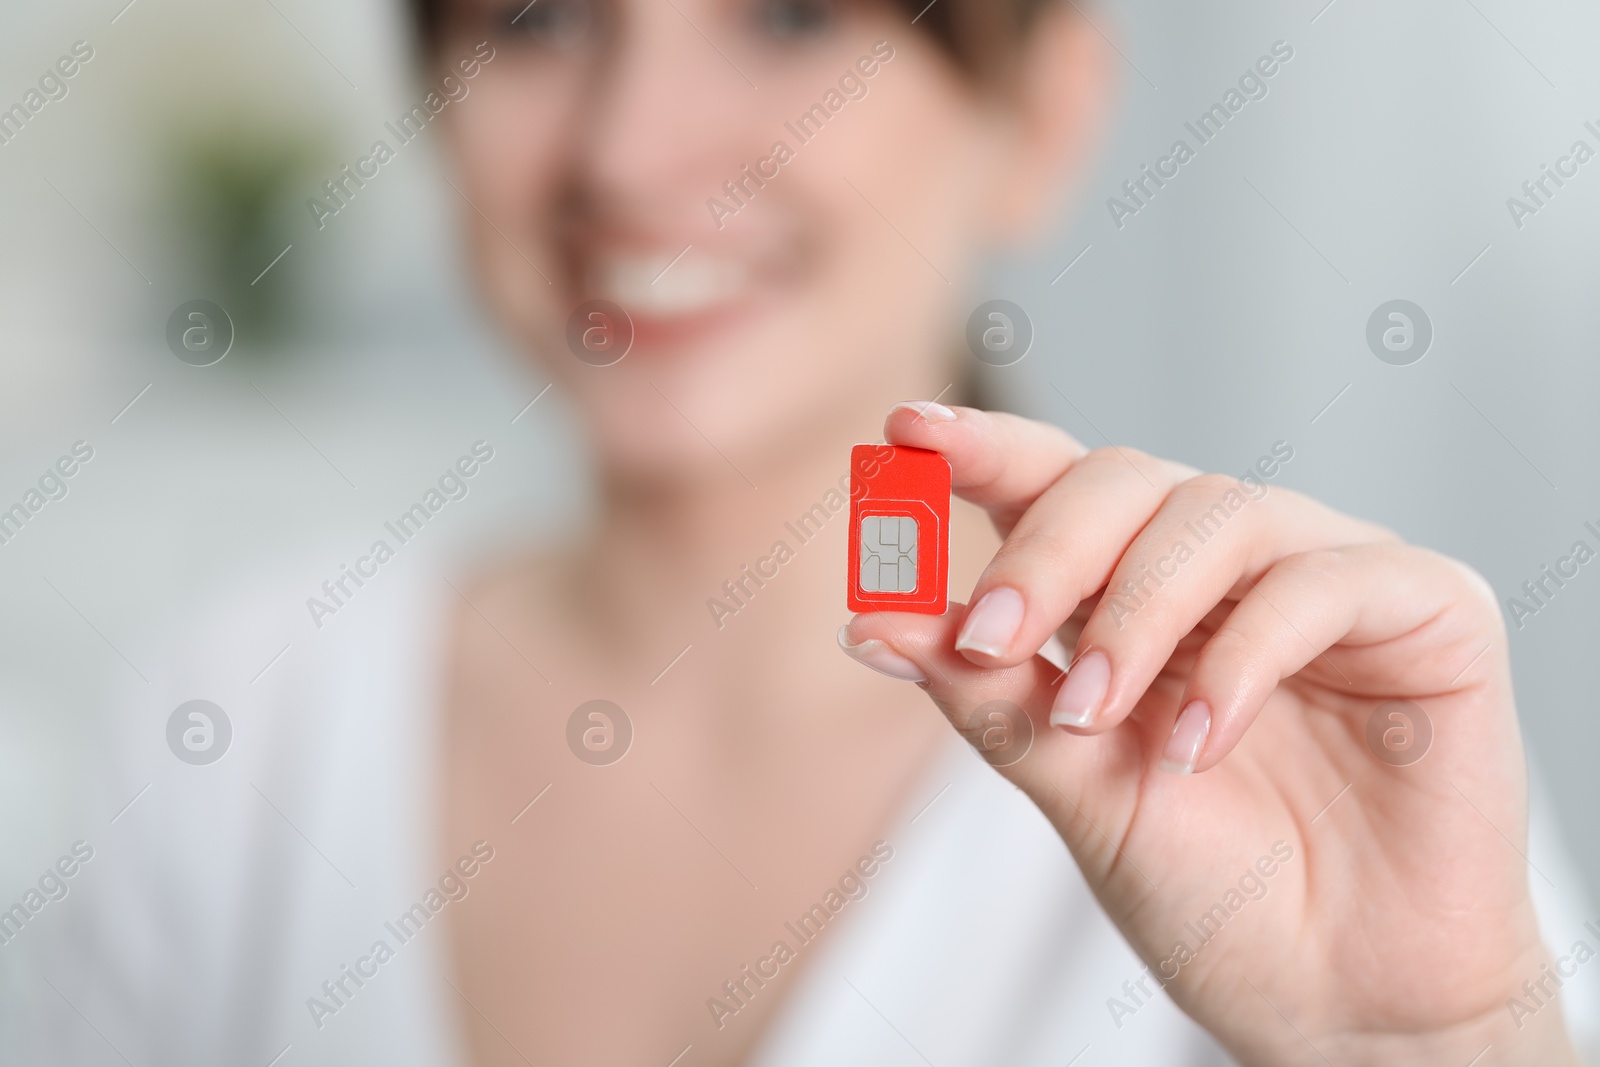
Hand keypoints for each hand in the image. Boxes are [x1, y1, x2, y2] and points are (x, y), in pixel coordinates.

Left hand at [839, 404, 1579, 1065]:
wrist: (1337, 1000)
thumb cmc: (1211, 891)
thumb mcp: (1074, 785)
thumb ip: (985, 695)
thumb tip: (865, 619)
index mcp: (1136, 593)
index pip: (1057, 485)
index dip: (985, 449)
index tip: (907, 435)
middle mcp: (1229, 567)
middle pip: (1126, 480)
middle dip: (1046, 551)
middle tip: (993, 637)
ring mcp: (1328, 577)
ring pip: (1218, 513)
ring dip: (1136, 611)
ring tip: (1097, 715)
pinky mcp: (1428, 610)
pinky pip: (1322, 582)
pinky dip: (1244, 654)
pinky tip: (1202, 741)